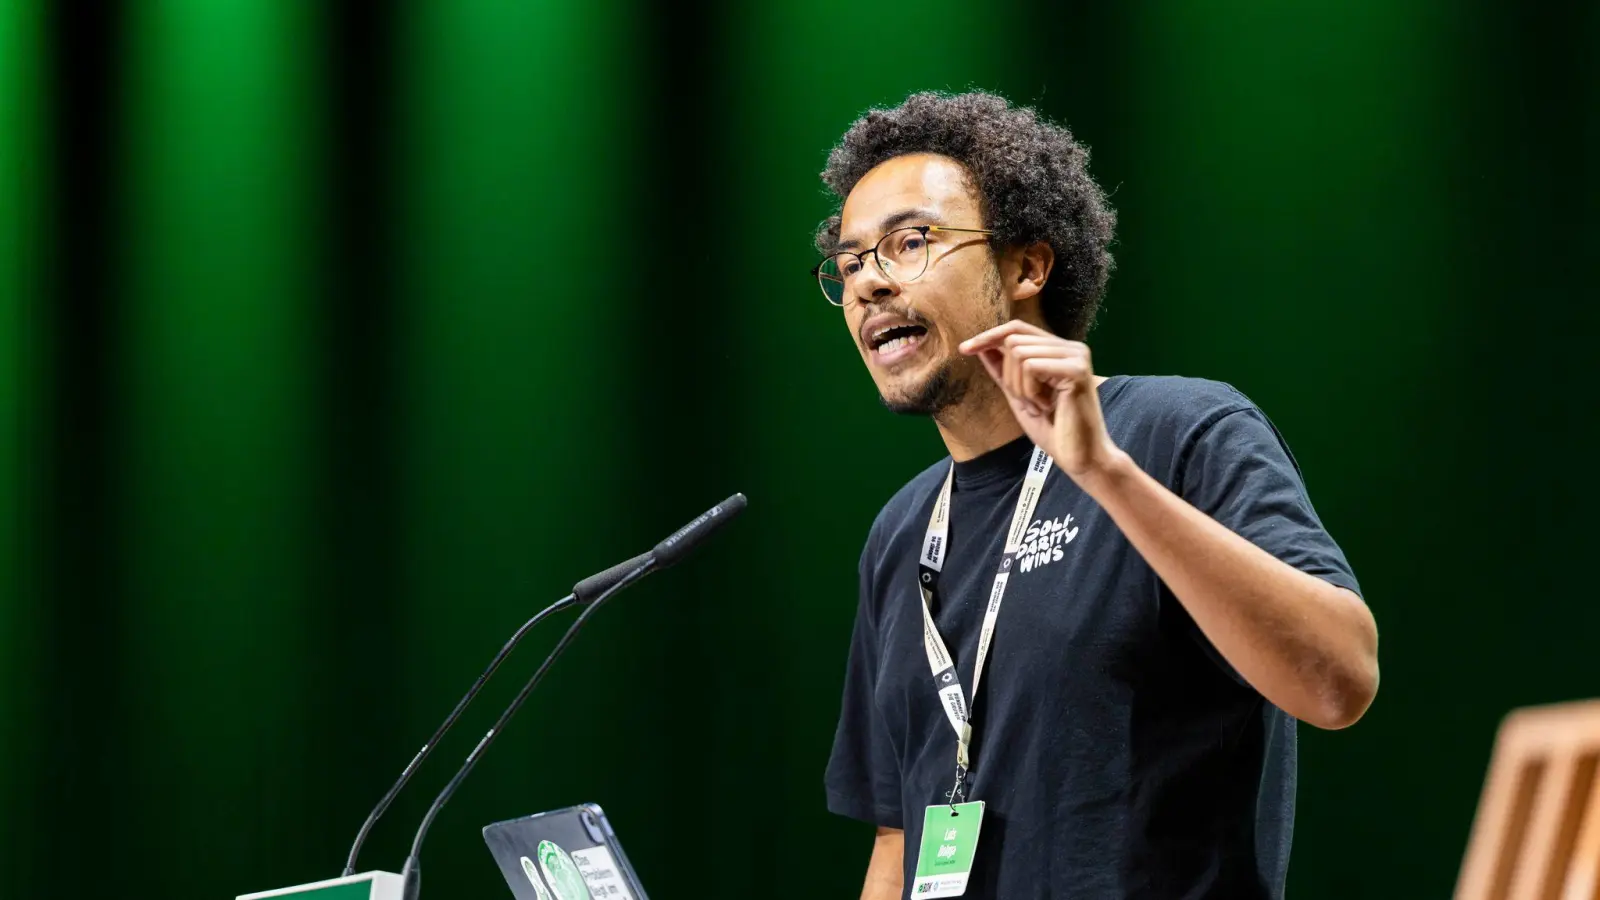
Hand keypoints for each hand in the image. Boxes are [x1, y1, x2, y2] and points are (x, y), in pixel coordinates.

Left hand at [959, 320, 1124, 479]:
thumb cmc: (1054, 430)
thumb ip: (1003, 370)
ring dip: (1020, 387)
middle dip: (1009, 376)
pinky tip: (1047, 406)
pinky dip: (1030, 391)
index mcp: (1060, 350)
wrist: (1080, 458)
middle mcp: (1071, 347)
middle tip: (1029, 403)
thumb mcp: (1018, 395)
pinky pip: (1031, 366)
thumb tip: (981, 345)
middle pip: (1013, 341)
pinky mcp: (1077, 370)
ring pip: (1019, 353)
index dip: (989, 336)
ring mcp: (1076, 356)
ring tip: (1040, 406)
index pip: (1017, 329)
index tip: (964, 349)